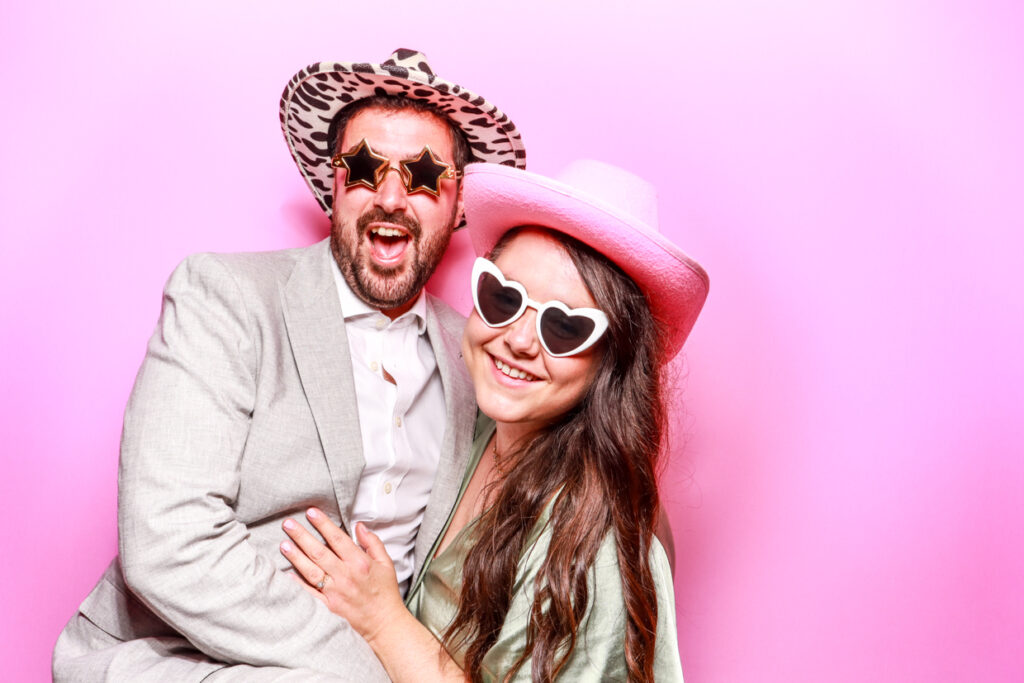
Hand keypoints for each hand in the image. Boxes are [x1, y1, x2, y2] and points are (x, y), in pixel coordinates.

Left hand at [280, 508, 405, 645]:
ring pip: (311, 570)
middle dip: (302, 535)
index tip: (311, 512)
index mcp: (360, 563)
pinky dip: (297, 583)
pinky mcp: (328, 607)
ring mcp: (335, 592)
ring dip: (296, 556)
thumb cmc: (385, 593)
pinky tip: (286, 573)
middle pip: (319, 552)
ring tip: (283, 544)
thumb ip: (372, 543)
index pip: (337, 539)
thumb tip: (359, 526)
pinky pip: (309, 593)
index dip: (323, 524)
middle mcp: (345, 576)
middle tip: (288, 524)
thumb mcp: (386, 563)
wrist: (384, 624)